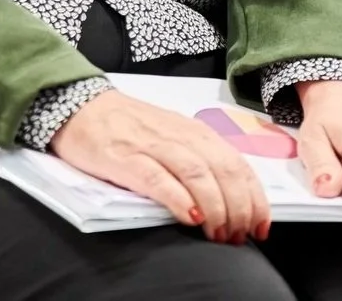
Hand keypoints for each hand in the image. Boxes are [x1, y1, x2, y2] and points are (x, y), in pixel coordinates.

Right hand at [50, 89, 267, 242]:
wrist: (79, 105)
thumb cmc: (129, 127)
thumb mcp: (172, 138)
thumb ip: (197, 160)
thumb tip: (228, 198)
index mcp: (196, 133)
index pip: (238, 165)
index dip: (255, 198)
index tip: (262, 225)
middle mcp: (181, 136)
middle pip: (224, 171)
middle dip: (238, 208)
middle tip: (239, 236)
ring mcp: (154, 146)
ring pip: (198, 175)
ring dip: (215, 207)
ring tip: (219, 233)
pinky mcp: (126, 158)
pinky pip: (158, 179)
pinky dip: (178, 198)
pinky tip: (190, 217)